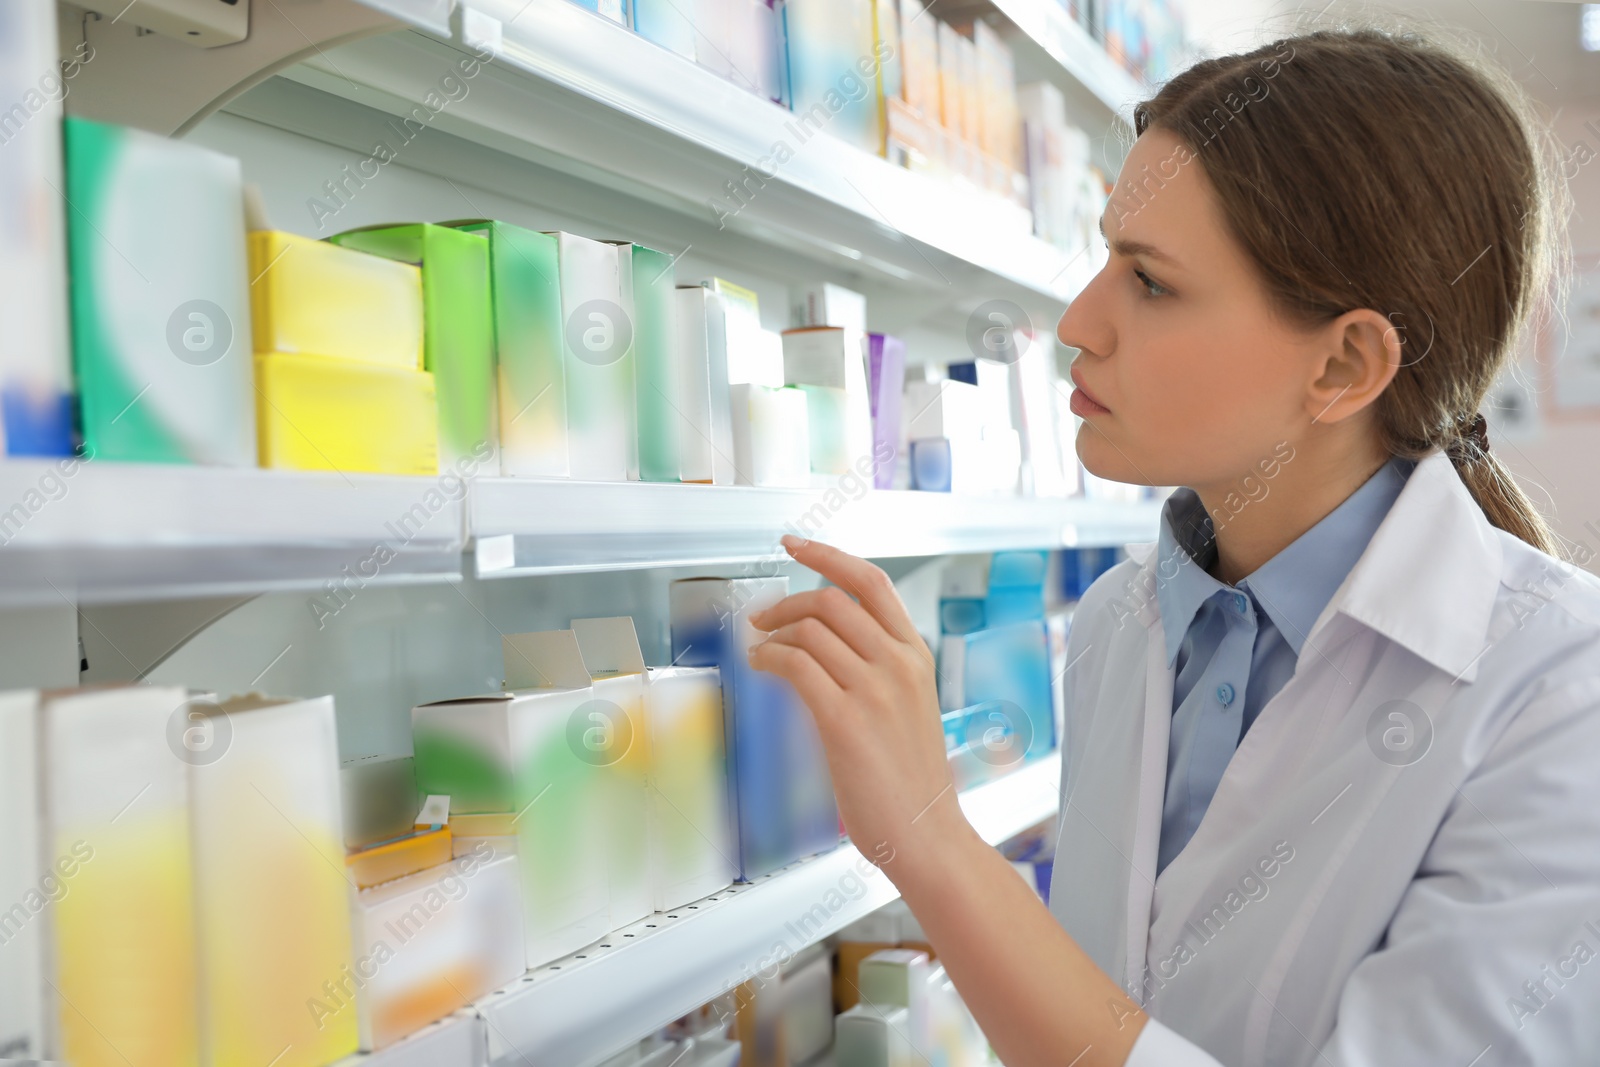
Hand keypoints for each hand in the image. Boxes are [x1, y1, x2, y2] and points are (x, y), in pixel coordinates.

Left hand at [747, 535, 972, 876]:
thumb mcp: (910, 705)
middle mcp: (899, 664)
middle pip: (832, 601)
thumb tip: (823, 643)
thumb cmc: (910, 778)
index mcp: (916, 655)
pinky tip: (761, 667)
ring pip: (810, 630)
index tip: (794, 544)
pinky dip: (769, 658)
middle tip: (762, 618)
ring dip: (773, 634)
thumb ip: (880, 668)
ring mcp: (874, 690)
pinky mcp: (845, 720)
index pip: (872, 583)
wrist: (926, 832)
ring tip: (759, 650)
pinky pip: (795, 666)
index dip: (828, 555)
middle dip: (787, 602)